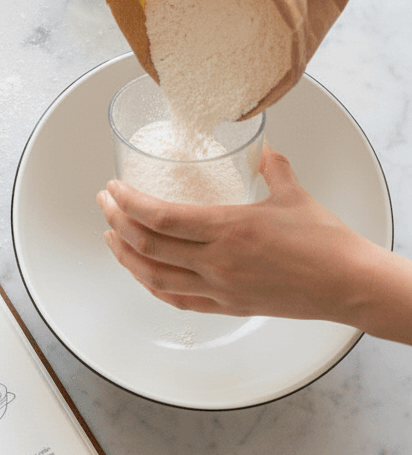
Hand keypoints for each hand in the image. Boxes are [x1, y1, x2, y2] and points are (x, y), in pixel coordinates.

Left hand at [96, 145, 375, 321]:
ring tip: (110, 238)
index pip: (160, 217)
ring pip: (155, 277)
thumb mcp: (291, 192)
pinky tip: (142, 274)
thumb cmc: (325, 242)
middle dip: (116, 223)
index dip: (128, 203)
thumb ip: (271, 165)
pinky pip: (179, 300)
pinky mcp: (230, 306)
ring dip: (126, 256)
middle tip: (103, 204)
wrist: (350, 285)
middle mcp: (217, 261)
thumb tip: (260, 148)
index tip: (113, 188)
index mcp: (228, 228)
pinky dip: (153, 286)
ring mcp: (221, 288)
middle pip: (148, 245)